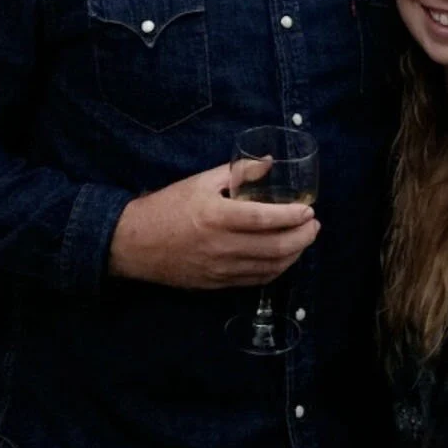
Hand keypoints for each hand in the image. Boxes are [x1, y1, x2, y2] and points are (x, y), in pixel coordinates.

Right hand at [108, 164, 319, 288]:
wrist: (134, 243)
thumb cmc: (167, 207)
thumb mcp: (200, 181)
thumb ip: (237, 172)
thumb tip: (268, 163)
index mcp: (217, 216)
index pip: (265, 218)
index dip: (292, 216)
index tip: (308, 209)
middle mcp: (222, 246)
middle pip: (275, 247)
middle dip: (303, 237)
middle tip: (313, 226)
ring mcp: (221, 269)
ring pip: (270, 267)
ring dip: (294, 254)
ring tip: (304, 240)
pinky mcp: (218, 283)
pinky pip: (256, 280)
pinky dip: (276, 269)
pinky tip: (283, 258)